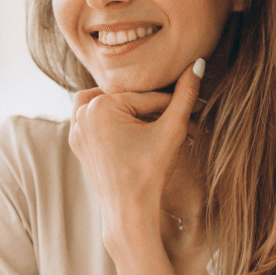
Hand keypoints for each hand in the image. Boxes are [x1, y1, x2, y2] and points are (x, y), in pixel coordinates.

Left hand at [68, 60, 203, 252]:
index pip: (147, 97)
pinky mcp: (77, 143)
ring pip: (108, 105)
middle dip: (153, 110)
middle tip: (178, 120)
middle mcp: (82, 114)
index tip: (196, 112)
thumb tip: (199, 63)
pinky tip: (132, 131)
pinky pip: (95, 120)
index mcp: (101, 105)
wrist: (129, 212)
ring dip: (129, 109)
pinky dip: (112, 120)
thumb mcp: (171, 130)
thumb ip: (185, 95)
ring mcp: (76, 130)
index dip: (174, 106)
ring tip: (151, 122)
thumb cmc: (150, 173)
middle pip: (127, 99)